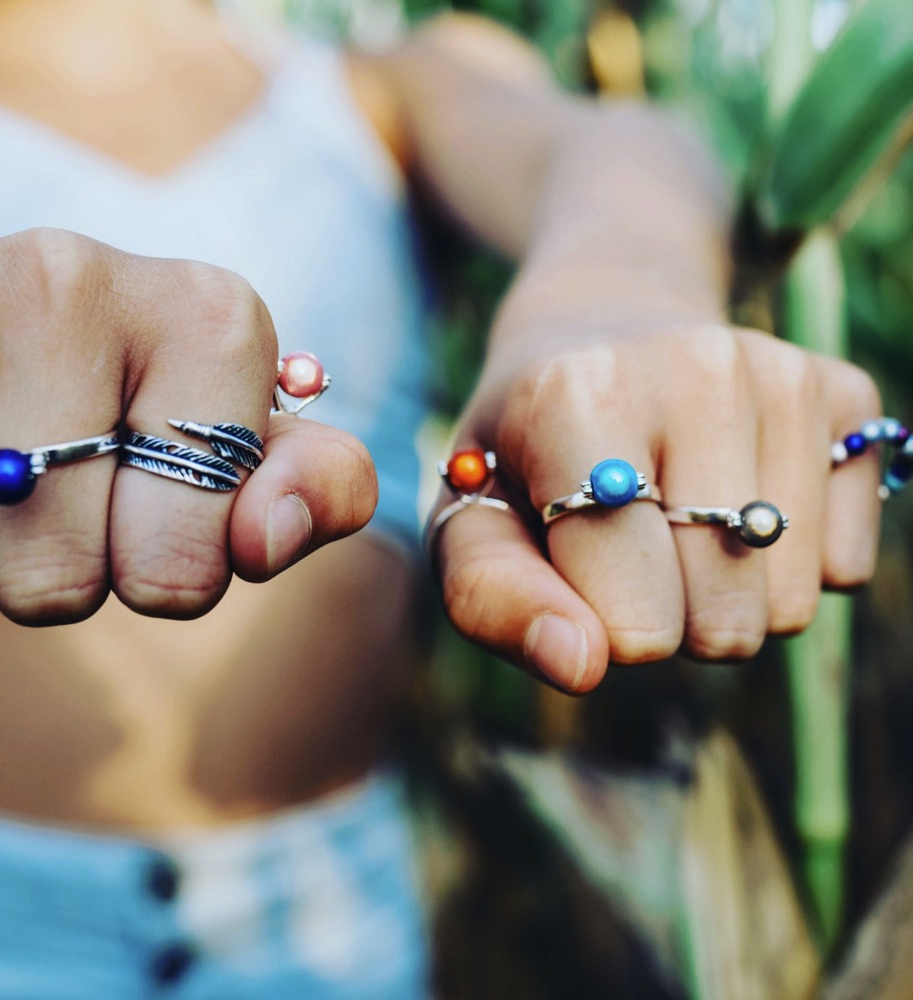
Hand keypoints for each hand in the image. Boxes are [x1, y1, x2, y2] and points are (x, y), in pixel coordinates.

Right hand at [0, 228, 374, 623]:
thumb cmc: (130, 399)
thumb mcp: (241, 442)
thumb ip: (306, 491)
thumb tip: (267, 539)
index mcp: (209, 314)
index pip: (191, 560)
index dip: (170, 569)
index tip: (155, 498)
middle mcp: (74, 279)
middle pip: (67, 578)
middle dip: (70, 569)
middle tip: (66, 480)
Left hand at [429, 322, 880, 691]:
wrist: (597, 330)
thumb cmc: (525, 449)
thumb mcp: (470, 520)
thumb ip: (495, 601)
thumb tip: (580, 665)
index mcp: (578, 396)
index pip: (633, 617)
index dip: (600, 627)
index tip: (575, 568)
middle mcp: (697, 369)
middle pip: (722, 622)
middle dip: (667, 617)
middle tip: (625, 543)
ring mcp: (782, 377)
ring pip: (789, 605)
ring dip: (727, 595)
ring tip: (674, 517)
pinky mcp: (845, 396)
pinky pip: (845, 566)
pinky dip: (789, 563)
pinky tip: (732, 493)